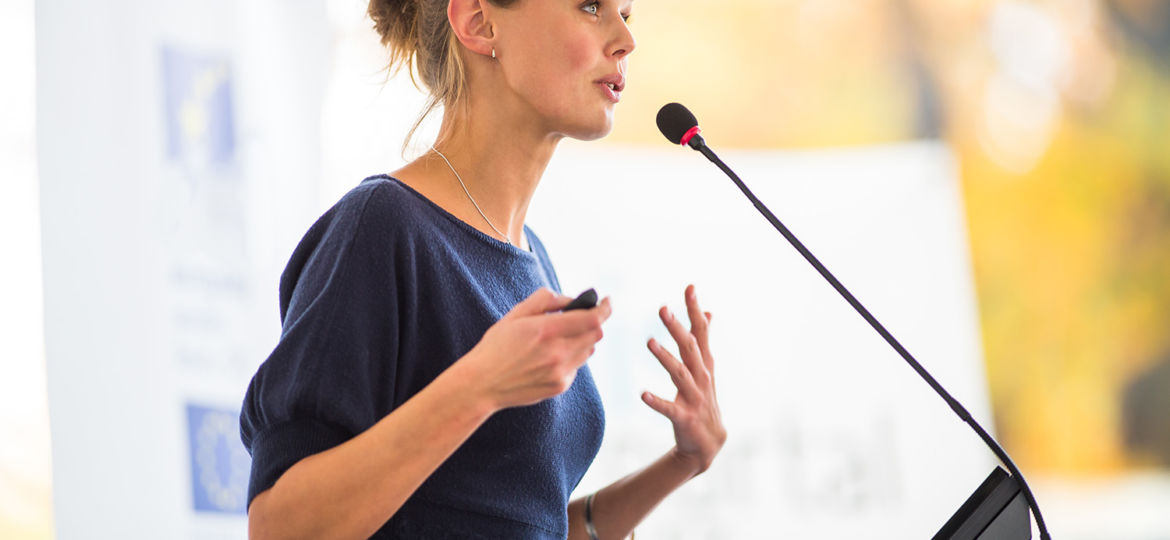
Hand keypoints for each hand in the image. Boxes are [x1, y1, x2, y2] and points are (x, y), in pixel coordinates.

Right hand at [465, 288, 611, 410]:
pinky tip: (550, 356)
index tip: (607, 301)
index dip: (605, 308)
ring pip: (588, 350)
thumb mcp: (515, 314)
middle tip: (582, 317)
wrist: (482, 384)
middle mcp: (558, 353)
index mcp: (546, 330)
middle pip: (596, 334)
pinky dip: (571, 356)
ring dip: (582, 339)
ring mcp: (561, 372)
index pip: (592, 318)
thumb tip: (570, 300)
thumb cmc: (496, 346)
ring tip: (560, 337)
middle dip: (593, 322)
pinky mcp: (560, 386)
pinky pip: (577, 366)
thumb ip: (545, 300)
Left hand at [642, 284, 726, 475]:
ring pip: (679, 374)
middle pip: (690, 348)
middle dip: (677, 328)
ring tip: (649, 342)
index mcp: (704, 364)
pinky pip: (669, 408)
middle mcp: (702, 377)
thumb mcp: (706, 368)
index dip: (694, 310)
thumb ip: (704, 340)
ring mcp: (694, 398)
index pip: (701, 332)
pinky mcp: (684, 418)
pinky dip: (657, 401)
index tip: (690, 287)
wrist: (708, 443)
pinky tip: (642, 394)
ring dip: (665, 358)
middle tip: (663, 309)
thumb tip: (708, 312)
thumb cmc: (703, 399)